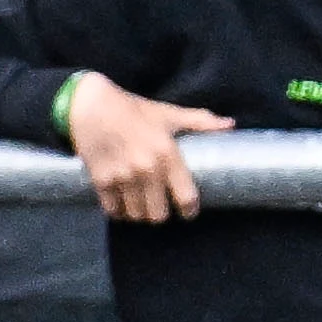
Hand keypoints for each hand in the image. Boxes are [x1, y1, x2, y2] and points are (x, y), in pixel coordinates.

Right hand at [65, 72, 234, 222]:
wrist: (91, 105)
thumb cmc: (134, 110)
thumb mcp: (169, 114)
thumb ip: (200, 122)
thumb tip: (231, 125)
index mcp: (167, 153)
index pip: (186, 198)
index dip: (189, 210)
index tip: (188, 211)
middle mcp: (146, 169)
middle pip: (158, 215)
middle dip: (161, 213)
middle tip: (161, 206)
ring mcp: (122, 177)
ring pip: (136, 215)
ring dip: (140, 213)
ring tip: (142, 205)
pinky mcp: (101, 181)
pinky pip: (113, 211)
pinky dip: (118, 211)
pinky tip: (122, 203)